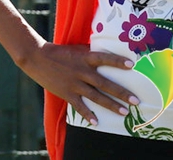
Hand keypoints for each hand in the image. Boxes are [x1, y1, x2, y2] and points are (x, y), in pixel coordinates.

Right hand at [19, 42, 137, 124]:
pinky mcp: (66, 93)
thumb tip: (107, 54)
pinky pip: (79, 106)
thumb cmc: (58, 52)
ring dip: (111, 105)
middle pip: (104, 83)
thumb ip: (90, 53)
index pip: (104, 58)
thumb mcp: (76, 49)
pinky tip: (96, 122)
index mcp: (84, 58)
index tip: (132, 65)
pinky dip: (87, 114)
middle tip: (136, 100)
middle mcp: (81, 71)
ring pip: (95, 96)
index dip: (117, 61)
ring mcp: (74, 83)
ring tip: (124, 112)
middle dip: (121, 92)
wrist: (36, 58)